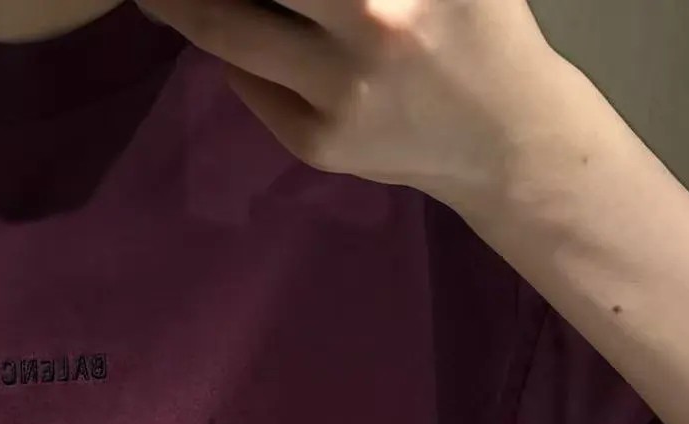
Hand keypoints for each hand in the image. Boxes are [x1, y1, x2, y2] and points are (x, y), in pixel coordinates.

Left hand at [141, 0, 572, 211]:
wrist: (505, 137)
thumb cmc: (473, 23)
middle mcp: (373, 26)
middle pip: (240, 1)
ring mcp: (339, 95)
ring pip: (228, 36)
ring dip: (182, 6)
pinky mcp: (317, 143)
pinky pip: (250, 83)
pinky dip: (236, 53)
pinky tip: (238, 38)